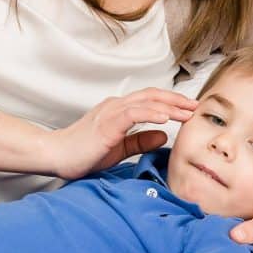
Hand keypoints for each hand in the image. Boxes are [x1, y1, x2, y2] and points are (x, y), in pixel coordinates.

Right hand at [42, 88, 197, 179]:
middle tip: (197, 107)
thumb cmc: (82, 153)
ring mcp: (110, 112)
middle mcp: (116, 106)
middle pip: (152, 96)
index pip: (150, 101)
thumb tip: (164, 135)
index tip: (190, 110)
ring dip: (169, 106)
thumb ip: (140, 141)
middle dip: (176, 101)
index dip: (171, 103)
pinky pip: (132, 114)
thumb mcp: (119, 149)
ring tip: (188, 112)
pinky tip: (166, 119)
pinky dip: (151, 114)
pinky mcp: (106, 123)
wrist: (55, 155)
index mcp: (118, 111)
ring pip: (145, 102)